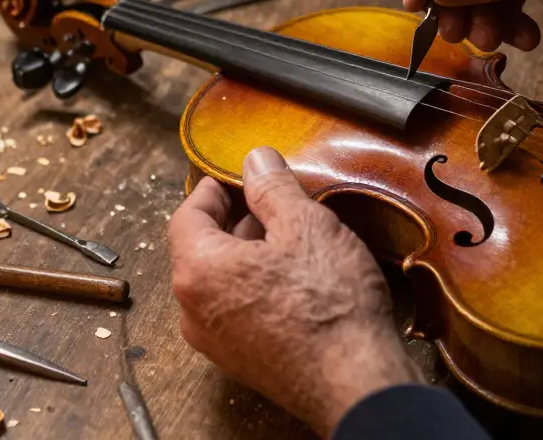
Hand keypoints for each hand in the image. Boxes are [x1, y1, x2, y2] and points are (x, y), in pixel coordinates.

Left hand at [168, 147, 421, 436]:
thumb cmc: (329, 305)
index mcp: (198, 270)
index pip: (188, 214)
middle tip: (271, 202)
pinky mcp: (242, 361)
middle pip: (202, 248)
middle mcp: (194, 310)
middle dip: (235, 220)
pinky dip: (256, 286)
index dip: (214, 189)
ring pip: (221, 281)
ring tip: (290, 238)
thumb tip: (256, 161)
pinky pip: (237, 310)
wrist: (355, 382)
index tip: (237, 176)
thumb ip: (273, 187)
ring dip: (248, 254)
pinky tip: (296, 278)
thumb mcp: (305, 225)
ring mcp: (216, 342)